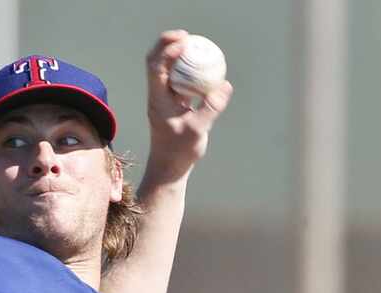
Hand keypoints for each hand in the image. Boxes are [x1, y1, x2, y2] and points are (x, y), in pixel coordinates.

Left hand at [145, 30, 233, 183]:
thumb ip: (211, 108)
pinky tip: (205, 69)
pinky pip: (180, 81)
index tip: (185, 40)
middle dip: (169, 45)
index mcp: (157, 99)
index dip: (167, 49)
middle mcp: (157, 96)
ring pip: (168, 70)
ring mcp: (165, 99)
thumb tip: (225, 85)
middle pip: (156, 62)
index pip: (156, 67)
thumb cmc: (179, 152)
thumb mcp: (198, 130)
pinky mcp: (174, 104)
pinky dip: (189, 72)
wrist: (170, 168)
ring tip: (197, 47)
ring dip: (179, 56)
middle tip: (188, 36)